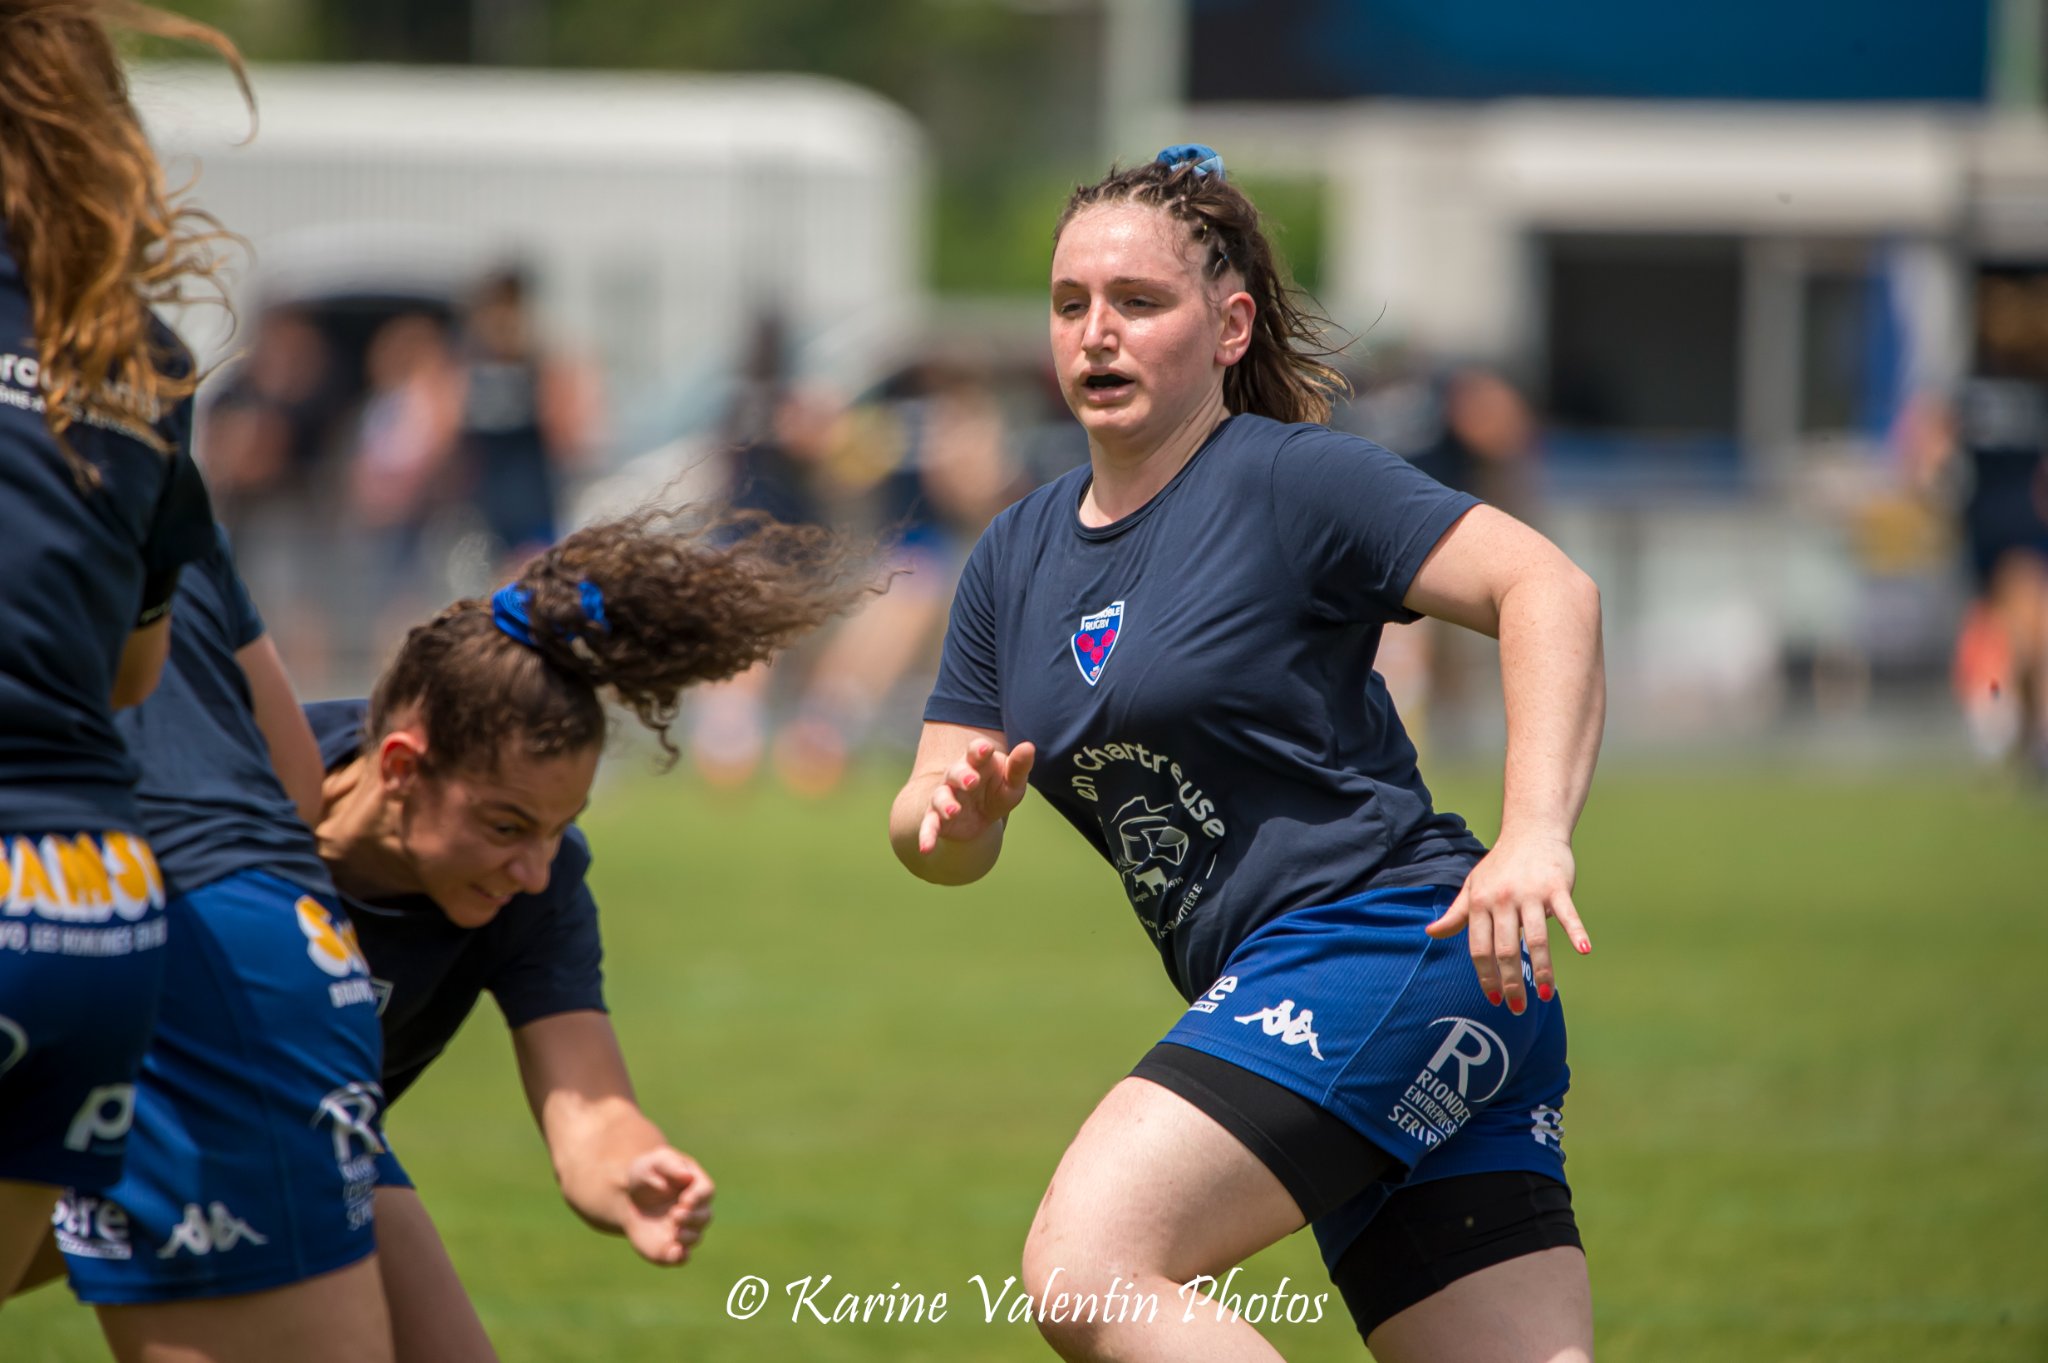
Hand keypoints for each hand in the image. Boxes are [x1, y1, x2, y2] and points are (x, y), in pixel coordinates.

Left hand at [619, 1146, 714, 1265]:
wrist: (627, 1197)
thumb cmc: (646, 1173)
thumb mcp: (655, 1161)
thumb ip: (670, 1164)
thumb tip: (687, 1176)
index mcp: (695, 1185)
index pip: (706, 1191)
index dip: (698, 1198)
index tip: (684, 1200)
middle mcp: (695, 1209)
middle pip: (704, 1216)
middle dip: (692, 1217)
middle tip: (675, 1215)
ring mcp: (684, 1229)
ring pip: (696, 1236)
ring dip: (687, 1236)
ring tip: (674, 1232)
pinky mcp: (671, 1247)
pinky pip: (682, 1257)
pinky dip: (681, 1257)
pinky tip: (674, 1254)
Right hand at [916, 738, 1035, 853]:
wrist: (981, 816)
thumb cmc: (998, 792)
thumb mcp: (1012, 783)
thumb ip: (1019, 767)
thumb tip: (1029, 747)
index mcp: (977, 763)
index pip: (975, 751)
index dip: (979, 750)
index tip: (986, 749)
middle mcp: (957, 777)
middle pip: (956, 772)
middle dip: (962, 776)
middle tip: (972, 782)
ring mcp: (945, 796)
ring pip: (940, 797)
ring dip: (946, 803)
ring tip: (954, 811)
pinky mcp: (937, 818)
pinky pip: (929, 825)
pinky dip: (926, 835)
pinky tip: (926, 849)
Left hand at [1426, 834, 1590, 1013]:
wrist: (1531, 831)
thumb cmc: (1500, 866)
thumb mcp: (1472, 886)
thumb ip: (1456, 913)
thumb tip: (1430, 932)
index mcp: (1479, 902)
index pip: (1479, 948)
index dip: (1485, 976)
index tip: (1493, 998)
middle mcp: (1502, 899)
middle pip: (1505, 949)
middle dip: (1511, 982)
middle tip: (1517, 1008)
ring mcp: (1530, 893)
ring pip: (1536, 938)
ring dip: (1543, 970)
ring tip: (1546, 996)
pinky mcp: (1556, 886)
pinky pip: (1567, 913)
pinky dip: (1576, 931)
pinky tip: (1583, 950)